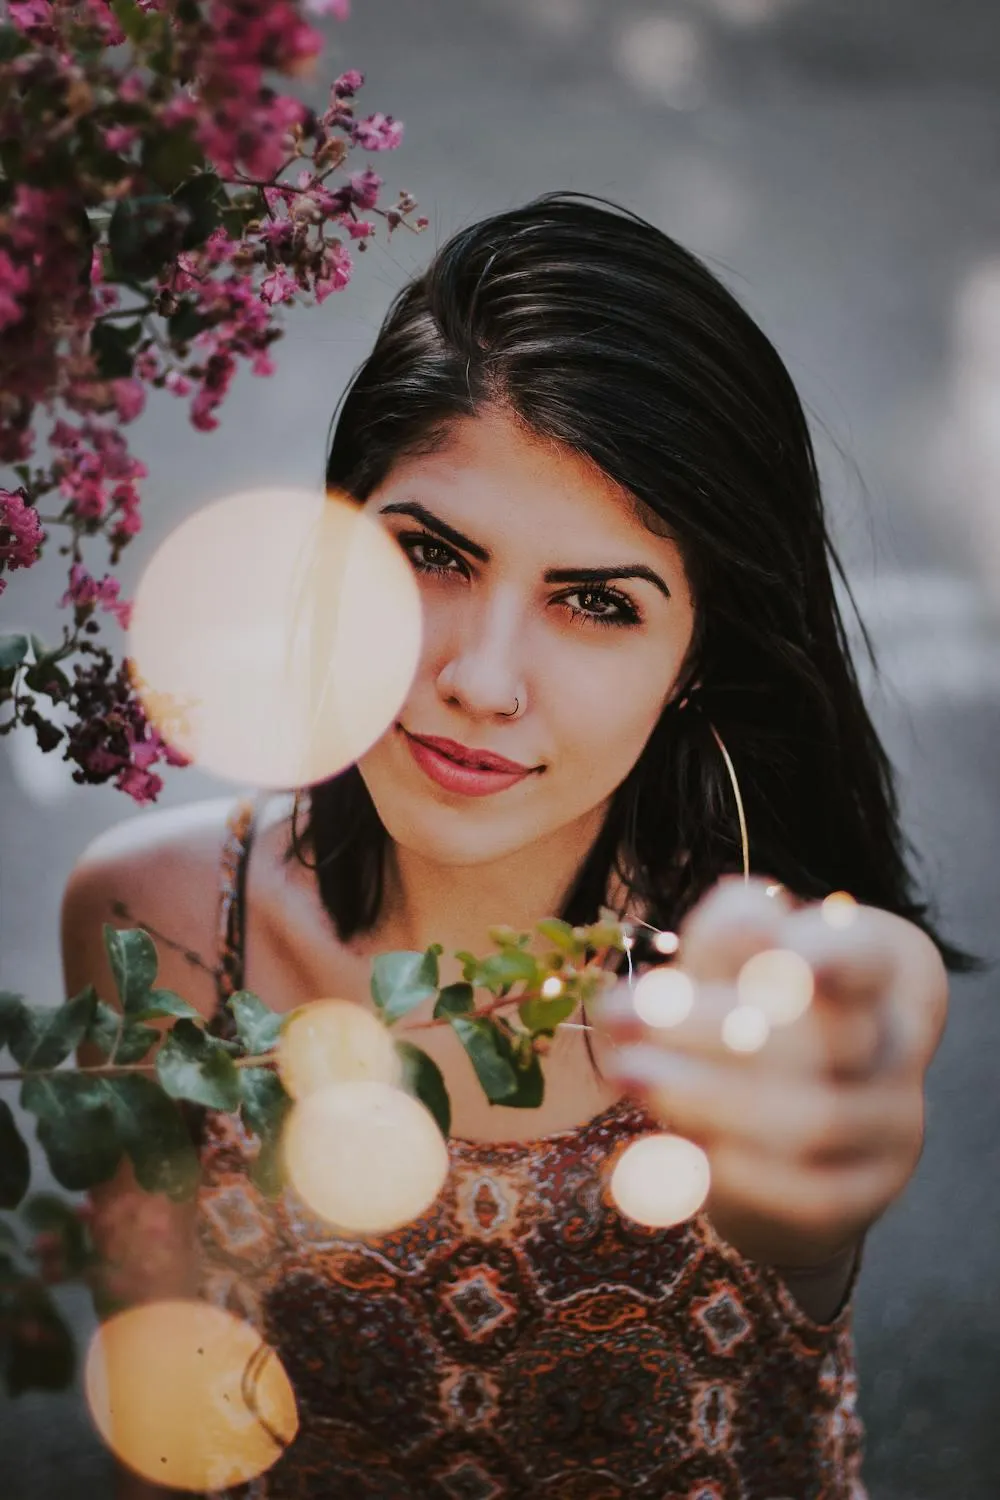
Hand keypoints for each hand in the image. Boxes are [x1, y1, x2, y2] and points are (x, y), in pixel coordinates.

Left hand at [596, 877, 948, 1267]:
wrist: (764, 1124)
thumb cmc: (739, 1011)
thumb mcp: (724, 960)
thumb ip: (729, 932)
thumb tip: (746, 922)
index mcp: (869, 964)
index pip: (865, 954)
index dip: (838, 957)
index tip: (797, 958)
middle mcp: (892, 1042)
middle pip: (825, 1037)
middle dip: (710, 1027)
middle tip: (617, 1014)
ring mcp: (890, 1121)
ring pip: (816, 1120)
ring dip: (706, 1098)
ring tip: (627, 1072)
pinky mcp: (866, 1191)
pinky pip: (811, 1194)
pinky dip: (739, 1172)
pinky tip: (678, 1148)